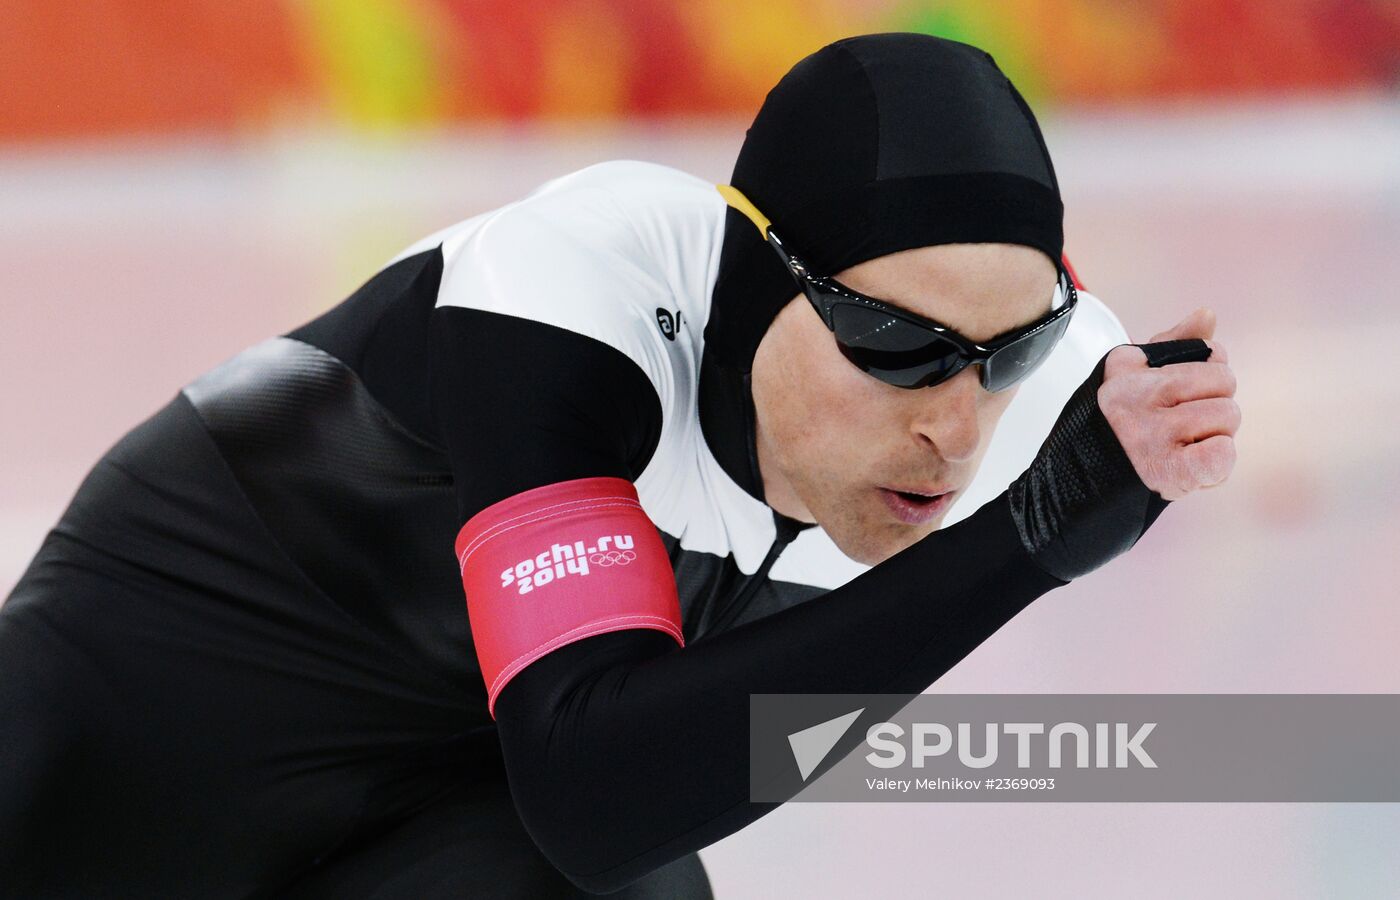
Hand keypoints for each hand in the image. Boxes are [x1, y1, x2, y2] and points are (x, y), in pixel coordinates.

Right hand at [1098, 308, 1240, 501]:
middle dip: (1215, 407)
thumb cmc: (1116, 429)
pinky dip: (1219, 463)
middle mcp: (1133, 393)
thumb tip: (1207, 313)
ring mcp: (1148, 432)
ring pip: (1228, 416)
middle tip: (1183, 429)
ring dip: (1216, 437)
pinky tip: (1194, 467)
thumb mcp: (1133, 377)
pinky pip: (1222, 454)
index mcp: (1127, 364)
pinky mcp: (1164, 470)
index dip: (1207, 380)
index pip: (1211, 353)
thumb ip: (1175, 345)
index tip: (1178, 401)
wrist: (1076, 485)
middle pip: (1224, 382)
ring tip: (1183, 448)